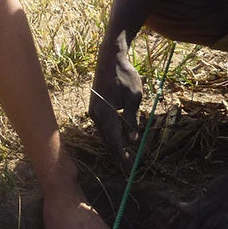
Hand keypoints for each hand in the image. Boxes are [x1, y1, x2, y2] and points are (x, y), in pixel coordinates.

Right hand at [89, 49, 143, 168]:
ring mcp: (93, 111)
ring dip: (114, 146)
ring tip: (125, 158)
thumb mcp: (134, 98)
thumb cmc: (125, 76)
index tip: (129, 168)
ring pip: (104, 134)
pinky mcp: (95, 108)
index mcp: (105, 112)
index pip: (114, 140)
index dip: (122, 155)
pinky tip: (119, 141)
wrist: (110, 59)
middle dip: (118, 154)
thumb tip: (132, 141)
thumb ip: (131, 120)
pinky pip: (103, 126)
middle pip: (107, 140)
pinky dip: (111, 135)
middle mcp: (96, 114)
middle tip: (128, 169)